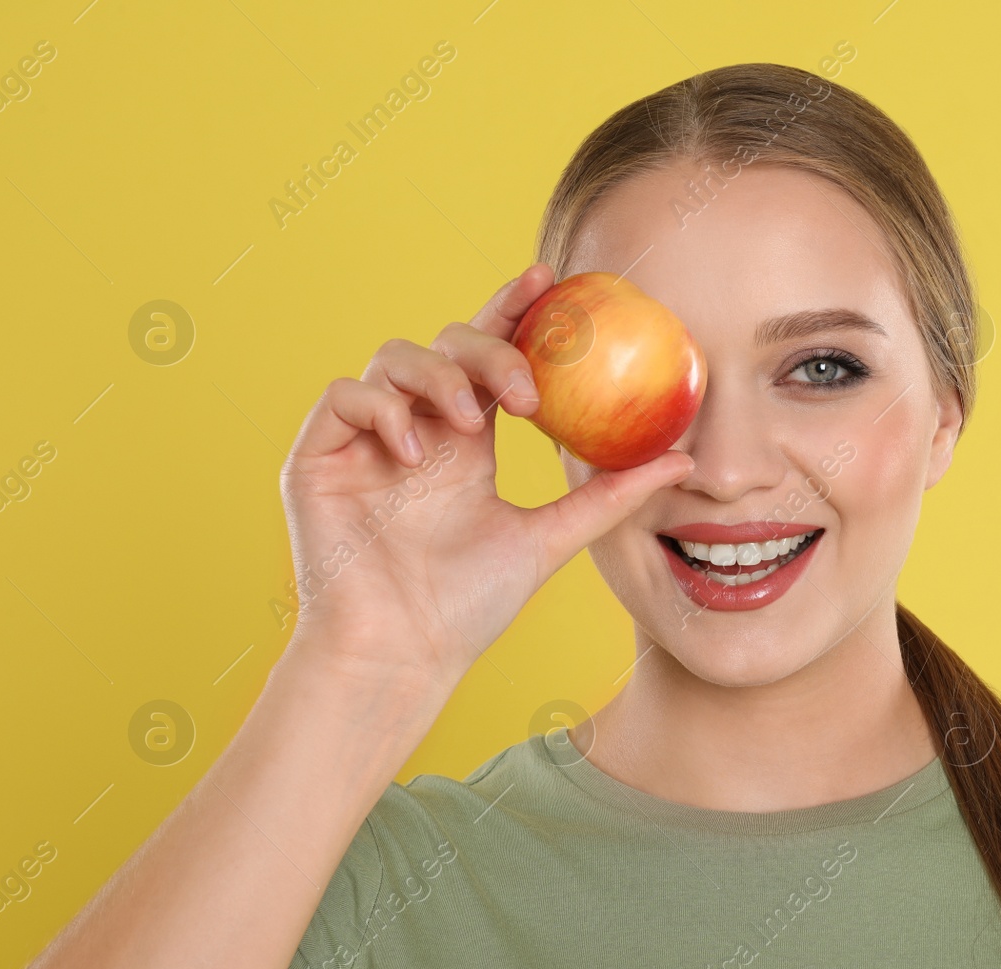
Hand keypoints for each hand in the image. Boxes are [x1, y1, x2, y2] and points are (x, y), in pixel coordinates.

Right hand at [277, 263, 693, 695]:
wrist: (402, 657)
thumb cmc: (467, 608)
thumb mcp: (550, 541)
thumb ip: (609, 497)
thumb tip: (682, 458)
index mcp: (464, 442)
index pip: (487, 356)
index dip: (513, 309)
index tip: (552, 278)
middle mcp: (415, 430)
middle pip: (444, 343)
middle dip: (487, 349)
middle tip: (525, 393)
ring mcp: (364, 442)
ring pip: (392, 357)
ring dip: (438, 378)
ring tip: (468, 425)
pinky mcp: (317, 458)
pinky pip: (342, 396)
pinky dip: (381, 409)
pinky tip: (413, 452)